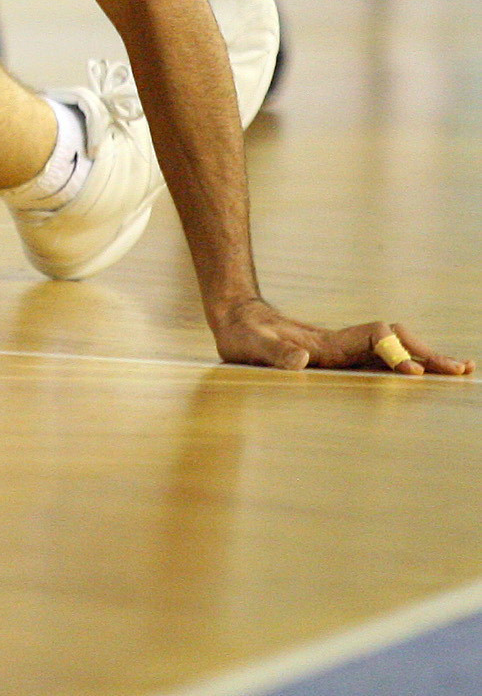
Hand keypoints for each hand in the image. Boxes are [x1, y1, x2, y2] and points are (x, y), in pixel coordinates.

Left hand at [209, 297, 471, 374]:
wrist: (236, 319)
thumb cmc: (241, 334)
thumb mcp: (248, 344)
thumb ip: (272, 352)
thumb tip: (301, 360)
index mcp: (326, 343)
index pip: (374, 340)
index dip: (395, 353)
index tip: (414, 373)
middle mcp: (342, 344)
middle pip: (395, 341)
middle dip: (428, 354)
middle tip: (462, 370)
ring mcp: (344, 350)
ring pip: (394, 349)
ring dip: (426, 358)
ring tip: (462, 370)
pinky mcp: (341, 359)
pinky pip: (383, 360)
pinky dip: (409, 364)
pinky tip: (427, 376)